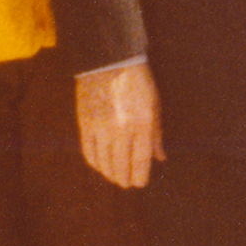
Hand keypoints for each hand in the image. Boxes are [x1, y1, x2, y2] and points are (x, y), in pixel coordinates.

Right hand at [76, 62, 164, 188]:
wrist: (110, 61)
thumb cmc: (138, 83)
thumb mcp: (154, 105)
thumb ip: (156, 134)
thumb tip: (160, 158)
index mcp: (142, 124)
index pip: (141, 162)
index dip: (140, 177)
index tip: (140, 183)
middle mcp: (121, 130)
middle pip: (121, 167)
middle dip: (125, 179)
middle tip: (127, 183)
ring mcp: (101, 128)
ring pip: (103, 164)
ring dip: (110, 174)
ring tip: (115, 176)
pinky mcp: (85, 124)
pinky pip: (88, 152)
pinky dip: (94, 163)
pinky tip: (100, 165)